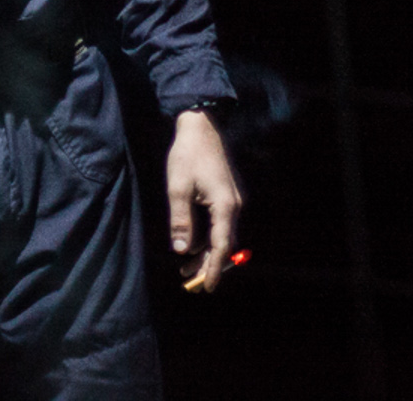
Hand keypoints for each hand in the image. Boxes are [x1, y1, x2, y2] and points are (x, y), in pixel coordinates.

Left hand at [167, 109, 242, 291]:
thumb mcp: (178, 188)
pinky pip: (219, 224)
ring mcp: (232, 200)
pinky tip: (192, 244)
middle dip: (207, 265)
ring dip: (205, 252)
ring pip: (221, 235)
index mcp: (225, 206)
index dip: (213, 269)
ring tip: (185, 268)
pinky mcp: (226, 195)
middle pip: (223, 244)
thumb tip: (182, 250)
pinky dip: (207, 237)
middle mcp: (234, 206)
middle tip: (189, 282)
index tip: (206, 287)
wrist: (201, 126)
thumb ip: (181, 221)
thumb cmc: (187, 155)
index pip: (221, 246)